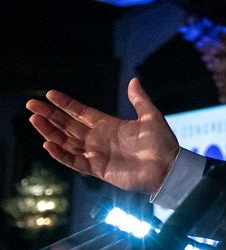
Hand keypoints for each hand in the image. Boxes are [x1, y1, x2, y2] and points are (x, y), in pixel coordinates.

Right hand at [26, 78, 179, 195]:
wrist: (168, 168)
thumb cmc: (162, 143)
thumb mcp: (151, 117)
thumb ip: (140, 100)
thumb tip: (134, 80)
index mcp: (109, 125)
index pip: (81, 112)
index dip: (66, 104)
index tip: (50, 94)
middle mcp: (99, 139)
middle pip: (68, 125)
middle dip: (50, 115)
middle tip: (31, 104)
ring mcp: (97, 154)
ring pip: (66, 142)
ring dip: (50, 132)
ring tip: (35, 119)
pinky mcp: (98, 169)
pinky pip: (74, 161)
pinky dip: (61, 154)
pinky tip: (49, 144)